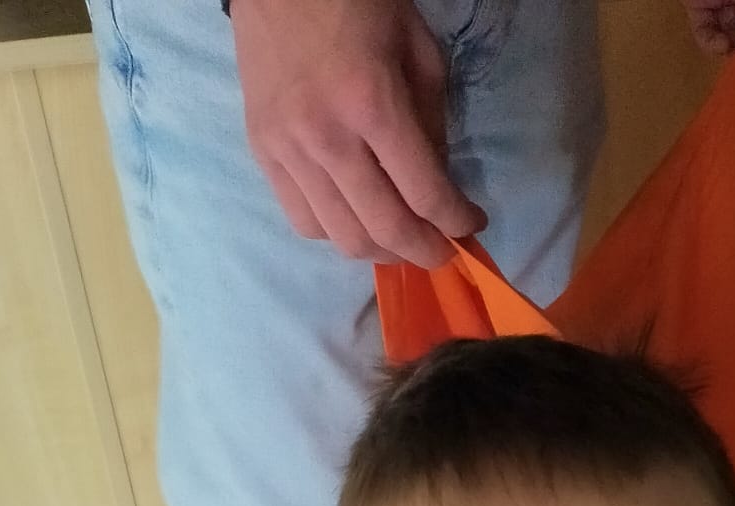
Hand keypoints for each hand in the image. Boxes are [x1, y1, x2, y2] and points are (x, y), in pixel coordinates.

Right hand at [231, 0, 486, 264]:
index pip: (424, 194)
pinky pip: (304, 221)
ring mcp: (288, 150)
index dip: (456, 223)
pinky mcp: (262, 152)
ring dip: (382, 252)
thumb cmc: (357, 0)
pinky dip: (338, 234)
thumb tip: (437, 186)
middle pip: (385, 230)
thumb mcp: (417, 50)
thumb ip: (431, 124)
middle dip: (424, 251)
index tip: (472, 227)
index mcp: (372, 103)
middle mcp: (327, 137)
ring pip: (342, 238)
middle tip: (443, 250)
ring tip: (402, 241)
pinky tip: (358, 219)